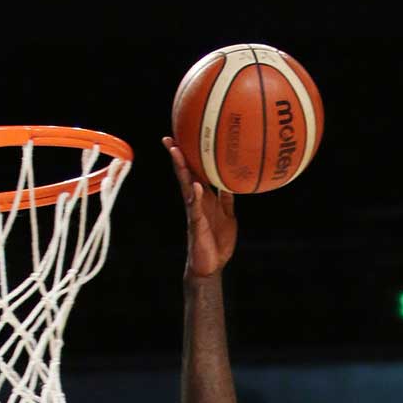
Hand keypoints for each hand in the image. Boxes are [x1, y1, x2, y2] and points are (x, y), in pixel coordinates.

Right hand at [164, 138, 236, 276]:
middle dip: (177, 156)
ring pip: (186, 186)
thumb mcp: (228, 215)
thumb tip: (233, 180)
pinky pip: (195, 209)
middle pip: (185, 174)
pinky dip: (195, 197)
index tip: (183, 137)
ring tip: (176, 152)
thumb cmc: (218, 242)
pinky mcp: (197, 225)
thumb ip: (228, 198)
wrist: (212, 266)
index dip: (189, 155)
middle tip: (169, 138)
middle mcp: (197, 201)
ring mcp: (195, 212)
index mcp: (205, 198)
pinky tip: (196, 186)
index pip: (195, 172)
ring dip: (181, 169)